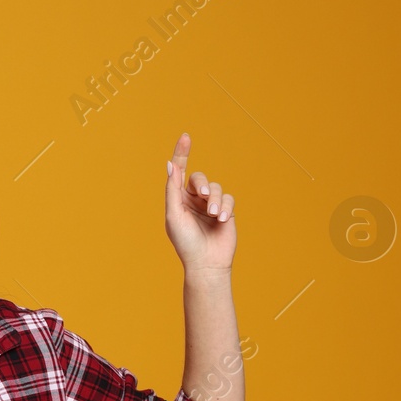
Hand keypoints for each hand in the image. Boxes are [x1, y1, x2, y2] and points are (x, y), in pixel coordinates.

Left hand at [163, 132, 235, 275]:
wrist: (206, 263)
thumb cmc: (185, 242)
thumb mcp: (174, 215)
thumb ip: (172, 189)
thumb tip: (171, 165)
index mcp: (177, 199)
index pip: (178, 171)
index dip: (181, 153)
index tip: (185, 136)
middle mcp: (193, 200)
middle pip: (200, 178)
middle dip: (203, 185)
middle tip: (203, 196)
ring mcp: (210, 205)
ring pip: (216, 188)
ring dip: (216, 200)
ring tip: (215, 215)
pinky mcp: (226, 211)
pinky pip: (229, 198)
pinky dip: (226, 207)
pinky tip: (222, 220)